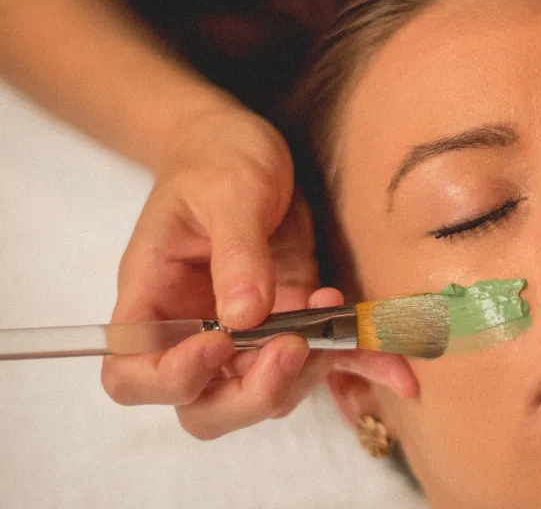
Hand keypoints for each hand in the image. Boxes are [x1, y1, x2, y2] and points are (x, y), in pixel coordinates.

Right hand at [98, 108, 353, 437]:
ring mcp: (247, 334)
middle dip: (253, 394)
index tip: (220, 343)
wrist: (247, 145)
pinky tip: (395, 370)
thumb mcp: (228, 194)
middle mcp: (194, 331)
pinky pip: (323, 360)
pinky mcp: (293, 322)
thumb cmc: (218, 159)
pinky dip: (361, 367)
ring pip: (266, 394)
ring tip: (336, 315)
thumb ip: (236, 253)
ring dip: (307, 375)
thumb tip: (245, 317)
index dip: (174, 379)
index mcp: (153, 300)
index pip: (133, 376)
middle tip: (294, 347)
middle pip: (204, 406)